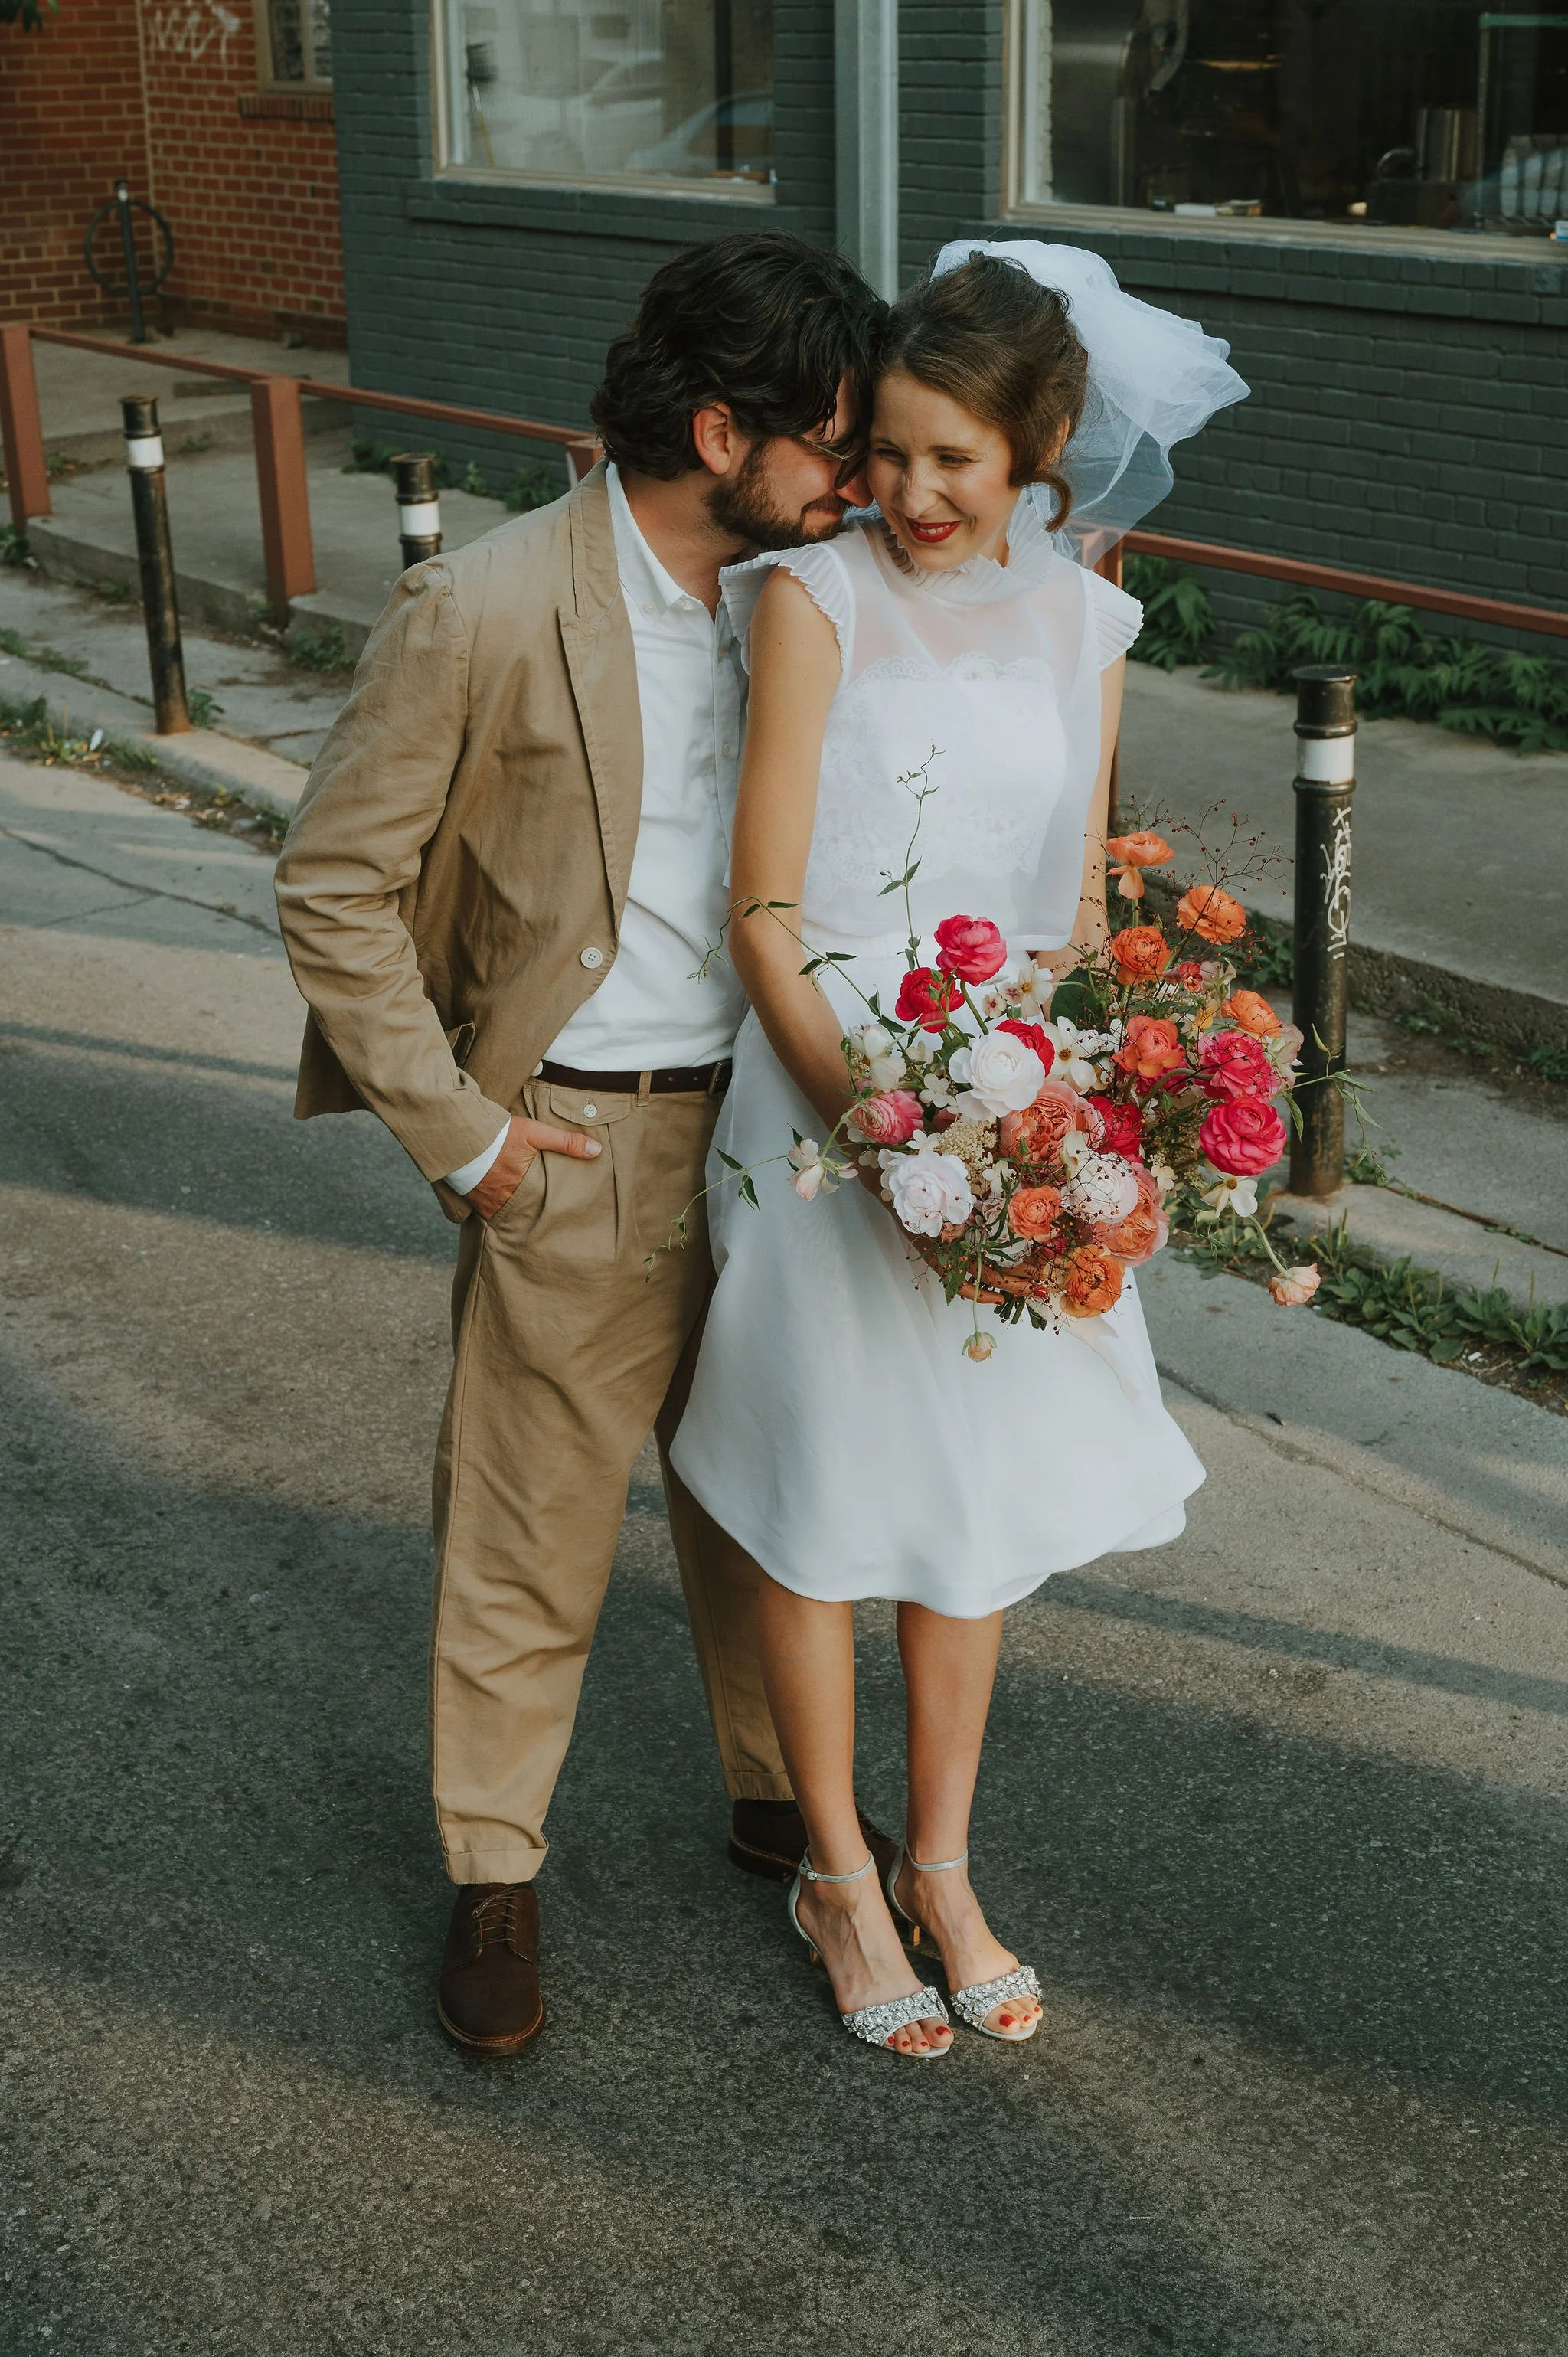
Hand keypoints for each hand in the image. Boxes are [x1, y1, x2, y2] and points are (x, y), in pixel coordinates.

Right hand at [467, 1111, 600, 1220]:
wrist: (459, 1133)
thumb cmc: (498, 1134)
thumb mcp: (534, 1133)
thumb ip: (565, 1142)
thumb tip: (597, 1150)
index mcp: (522, 1187)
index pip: (543, 1209)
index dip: (552, 1214)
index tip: (563, 1218)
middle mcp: (503, 1200)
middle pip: (524, 1216)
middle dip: (534, 1218)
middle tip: (547, 1223)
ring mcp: (486, 1203)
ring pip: (505, 1216)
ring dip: (515, 1215)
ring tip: (527, 1218)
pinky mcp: (472, 1199)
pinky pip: (486, 1213)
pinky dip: (495, 1212)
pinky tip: (502, 1208)